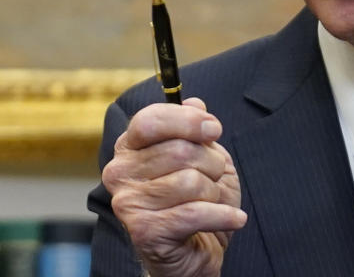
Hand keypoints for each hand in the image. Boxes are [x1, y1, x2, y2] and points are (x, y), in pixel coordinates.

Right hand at [102, 98, 245, 276]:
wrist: (195, 251)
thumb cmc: (196, 199)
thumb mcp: (202, 156)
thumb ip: (194, 128)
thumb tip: (195, 102)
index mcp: (130, 147)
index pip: (151, 120)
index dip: (188, 121)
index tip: (214, 129)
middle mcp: (120, 173)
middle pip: (180, 150)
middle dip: (211, 163)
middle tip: (213, 178)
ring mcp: (128, 203)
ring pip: (190, 182)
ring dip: (214, 192)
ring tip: (211, 201)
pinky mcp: (145, 231)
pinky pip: (196, 212)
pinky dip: (224, 215)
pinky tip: (233, 218)